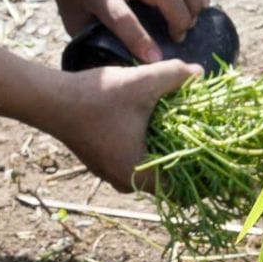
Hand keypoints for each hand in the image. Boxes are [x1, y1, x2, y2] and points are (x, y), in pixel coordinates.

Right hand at [43, 59, 200, 190]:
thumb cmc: (97, 97)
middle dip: (184, 156)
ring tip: (179, 123)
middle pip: (165, 177)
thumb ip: (175, 76)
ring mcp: (108, 171)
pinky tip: (151, 120)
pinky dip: (145, 144)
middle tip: (200, 132)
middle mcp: (123, 181)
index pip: (181, 188)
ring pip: (148, 166)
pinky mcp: (99, 158)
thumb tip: (199, 72)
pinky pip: (133, 158)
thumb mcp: (142, 82)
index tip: (212, 151)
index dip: (200, 173)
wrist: (49, 99)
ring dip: (163, 148)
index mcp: (137, 175)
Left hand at [50, 0, 206, 62]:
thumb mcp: (68, 6)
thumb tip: (109, 62)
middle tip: (179, 37)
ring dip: (193, 3)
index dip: (139, 39)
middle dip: (179, 20)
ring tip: (192, 21)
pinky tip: (200, 2)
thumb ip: (88, 33)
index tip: (156, 59)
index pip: (121, 17)